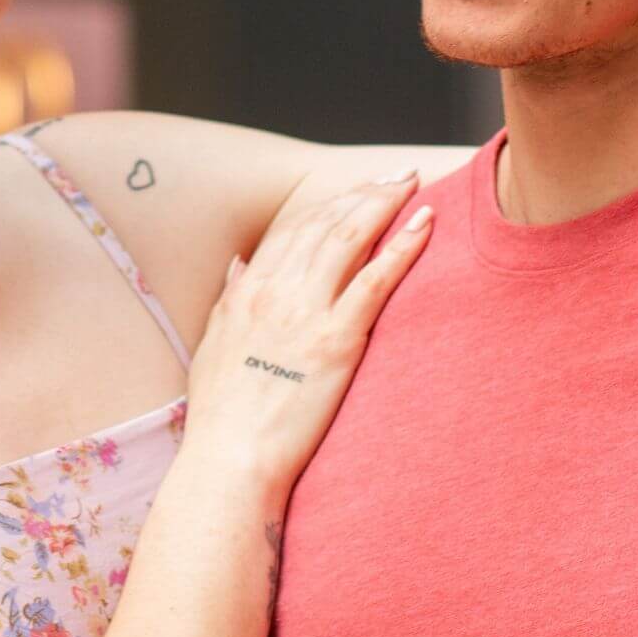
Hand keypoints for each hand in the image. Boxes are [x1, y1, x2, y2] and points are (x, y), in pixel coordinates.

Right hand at [182, 176, 432, 499]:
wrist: (230, 459)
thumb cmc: (221, 417)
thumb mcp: (212, 347)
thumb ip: (228, 300)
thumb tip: (239, 265)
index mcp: (247, 293)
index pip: (293, 232)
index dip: (328, 206)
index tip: (355, 192)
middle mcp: (276, 291)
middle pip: (325, 225)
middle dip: (363, 194)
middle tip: (395, 177)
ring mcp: (307, 312)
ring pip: (350, 238)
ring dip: (384, 204)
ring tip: (411, 183)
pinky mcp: (337, 340)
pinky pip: (376, 279)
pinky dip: (402, 245)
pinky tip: (425, 223)